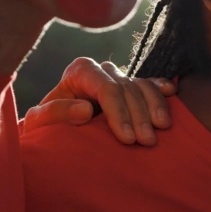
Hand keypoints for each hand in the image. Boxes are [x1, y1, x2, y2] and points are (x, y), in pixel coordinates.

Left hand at [22, 58, 176, 145]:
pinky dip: (161, 89)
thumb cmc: (44, 128)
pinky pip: (150, 84)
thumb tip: (86, 109)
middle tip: (147, 142)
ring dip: (155, 107)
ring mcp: (119, 77)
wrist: (52, 130)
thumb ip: (55, 113)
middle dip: (139, 116)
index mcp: (80, 71)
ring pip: (143, 86)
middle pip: (128, 88)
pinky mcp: (131, 87)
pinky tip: (172, 93)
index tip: (127, 139)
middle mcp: (102, 70)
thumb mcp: (38, 123)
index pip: (107, 88)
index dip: (119, 112)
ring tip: (162, 128)